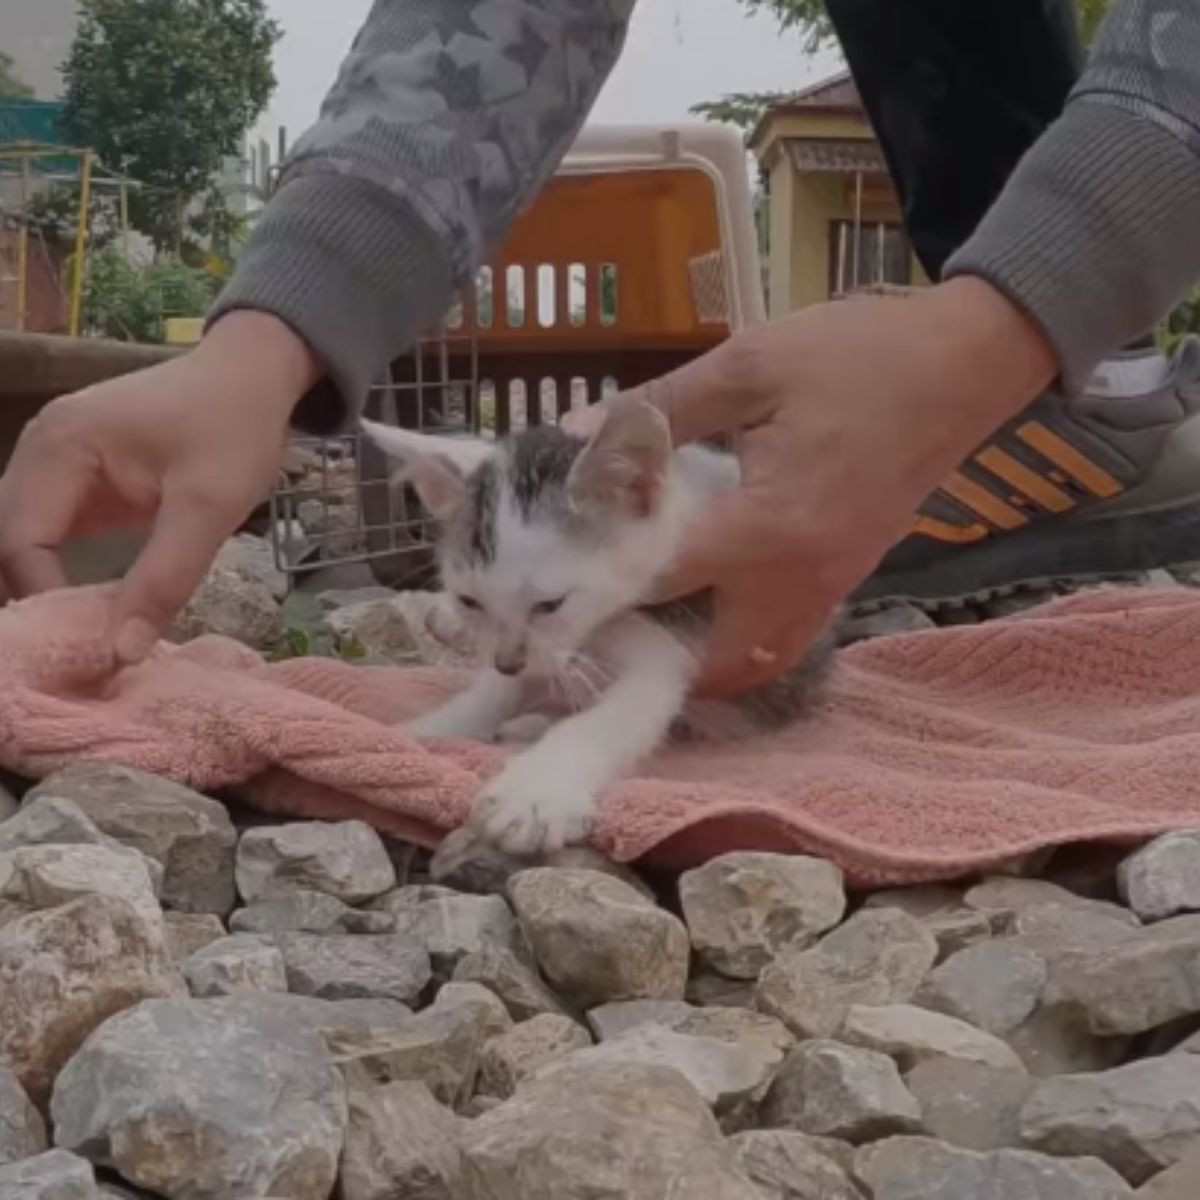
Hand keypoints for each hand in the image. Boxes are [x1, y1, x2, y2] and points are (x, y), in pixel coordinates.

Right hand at [0, 312, 319, 663]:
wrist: (256, 374)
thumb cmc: (235, 427)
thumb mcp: (209, 506)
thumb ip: (165, 578)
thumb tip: (122, 652)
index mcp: (58, 447)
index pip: (20, 543)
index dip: (47, 603)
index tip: (91, 652)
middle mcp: (41, 451)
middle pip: (15, 544)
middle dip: (43, 602)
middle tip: (82, 658)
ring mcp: (58, 464)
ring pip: (32, 544)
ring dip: (54, 591)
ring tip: (90, 643)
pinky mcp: (81, 480)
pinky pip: (59, 536)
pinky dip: (72, 574)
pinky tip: (100, 613)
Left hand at [573, 279, 1055, 696]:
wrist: (962, 367)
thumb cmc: (856, 358)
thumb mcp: (748, 366)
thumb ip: (660, 407)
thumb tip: (573, 433)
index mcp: (764, 529)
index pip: (658, 583)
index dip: (597, 586)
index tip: (549, 587)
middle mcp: (796, 581)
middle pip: (708, 660)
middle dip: (650, 653)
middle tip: (600, 620)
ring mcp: (827, 590)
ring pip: (752, 663)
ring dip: (698, 659)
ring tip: (645, 624)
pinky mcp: (846, 583)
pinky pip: (784, 640)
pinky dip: (741, 643)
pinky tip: (704, 606)